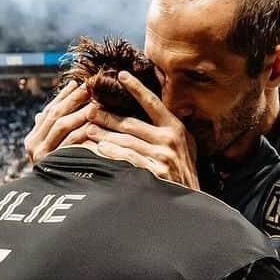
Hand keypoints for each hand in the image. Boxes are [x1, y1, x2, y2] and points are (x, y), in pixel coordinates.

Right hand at [24, 81, 92, 163]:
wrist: (59, 202)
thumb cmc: (61, 170)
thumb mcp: (53, 148)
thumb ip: (52, 129)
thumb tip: (47, 109)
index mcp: (32, 139)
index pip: (48, 112)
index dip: (62, 97)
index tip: (75, 84)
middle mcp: (33, 146)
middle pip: (55, 116)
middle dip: (73, 100)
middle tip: (88, 88)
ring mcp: (43, 155)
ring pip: (62, 126)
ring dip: (80, 112)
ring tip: (95, 103)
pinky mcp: (55, 164)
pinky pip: (72, 143)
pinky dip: (84, 132)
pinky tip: (96, 125)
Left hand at [85, 71, 199, 189]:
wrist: (191, 204)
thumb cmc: (183, 174)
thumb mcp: (185, 147)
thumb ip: (169, 129)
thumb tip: (152, 107)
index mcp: (177, 129)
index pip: (153, 104)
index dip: (137, 89)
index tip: (122, 75)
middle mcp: (170, 140)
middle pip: (131, 123)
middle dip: (108, 116)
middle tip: (90, 110)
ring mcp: (162, 157)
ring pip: (125, 141)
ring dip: (103, 134)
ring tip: (88, 130)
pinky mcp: (154, 173)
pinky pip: (126, 159)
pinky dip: (111, 153)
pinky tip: (98, 149)